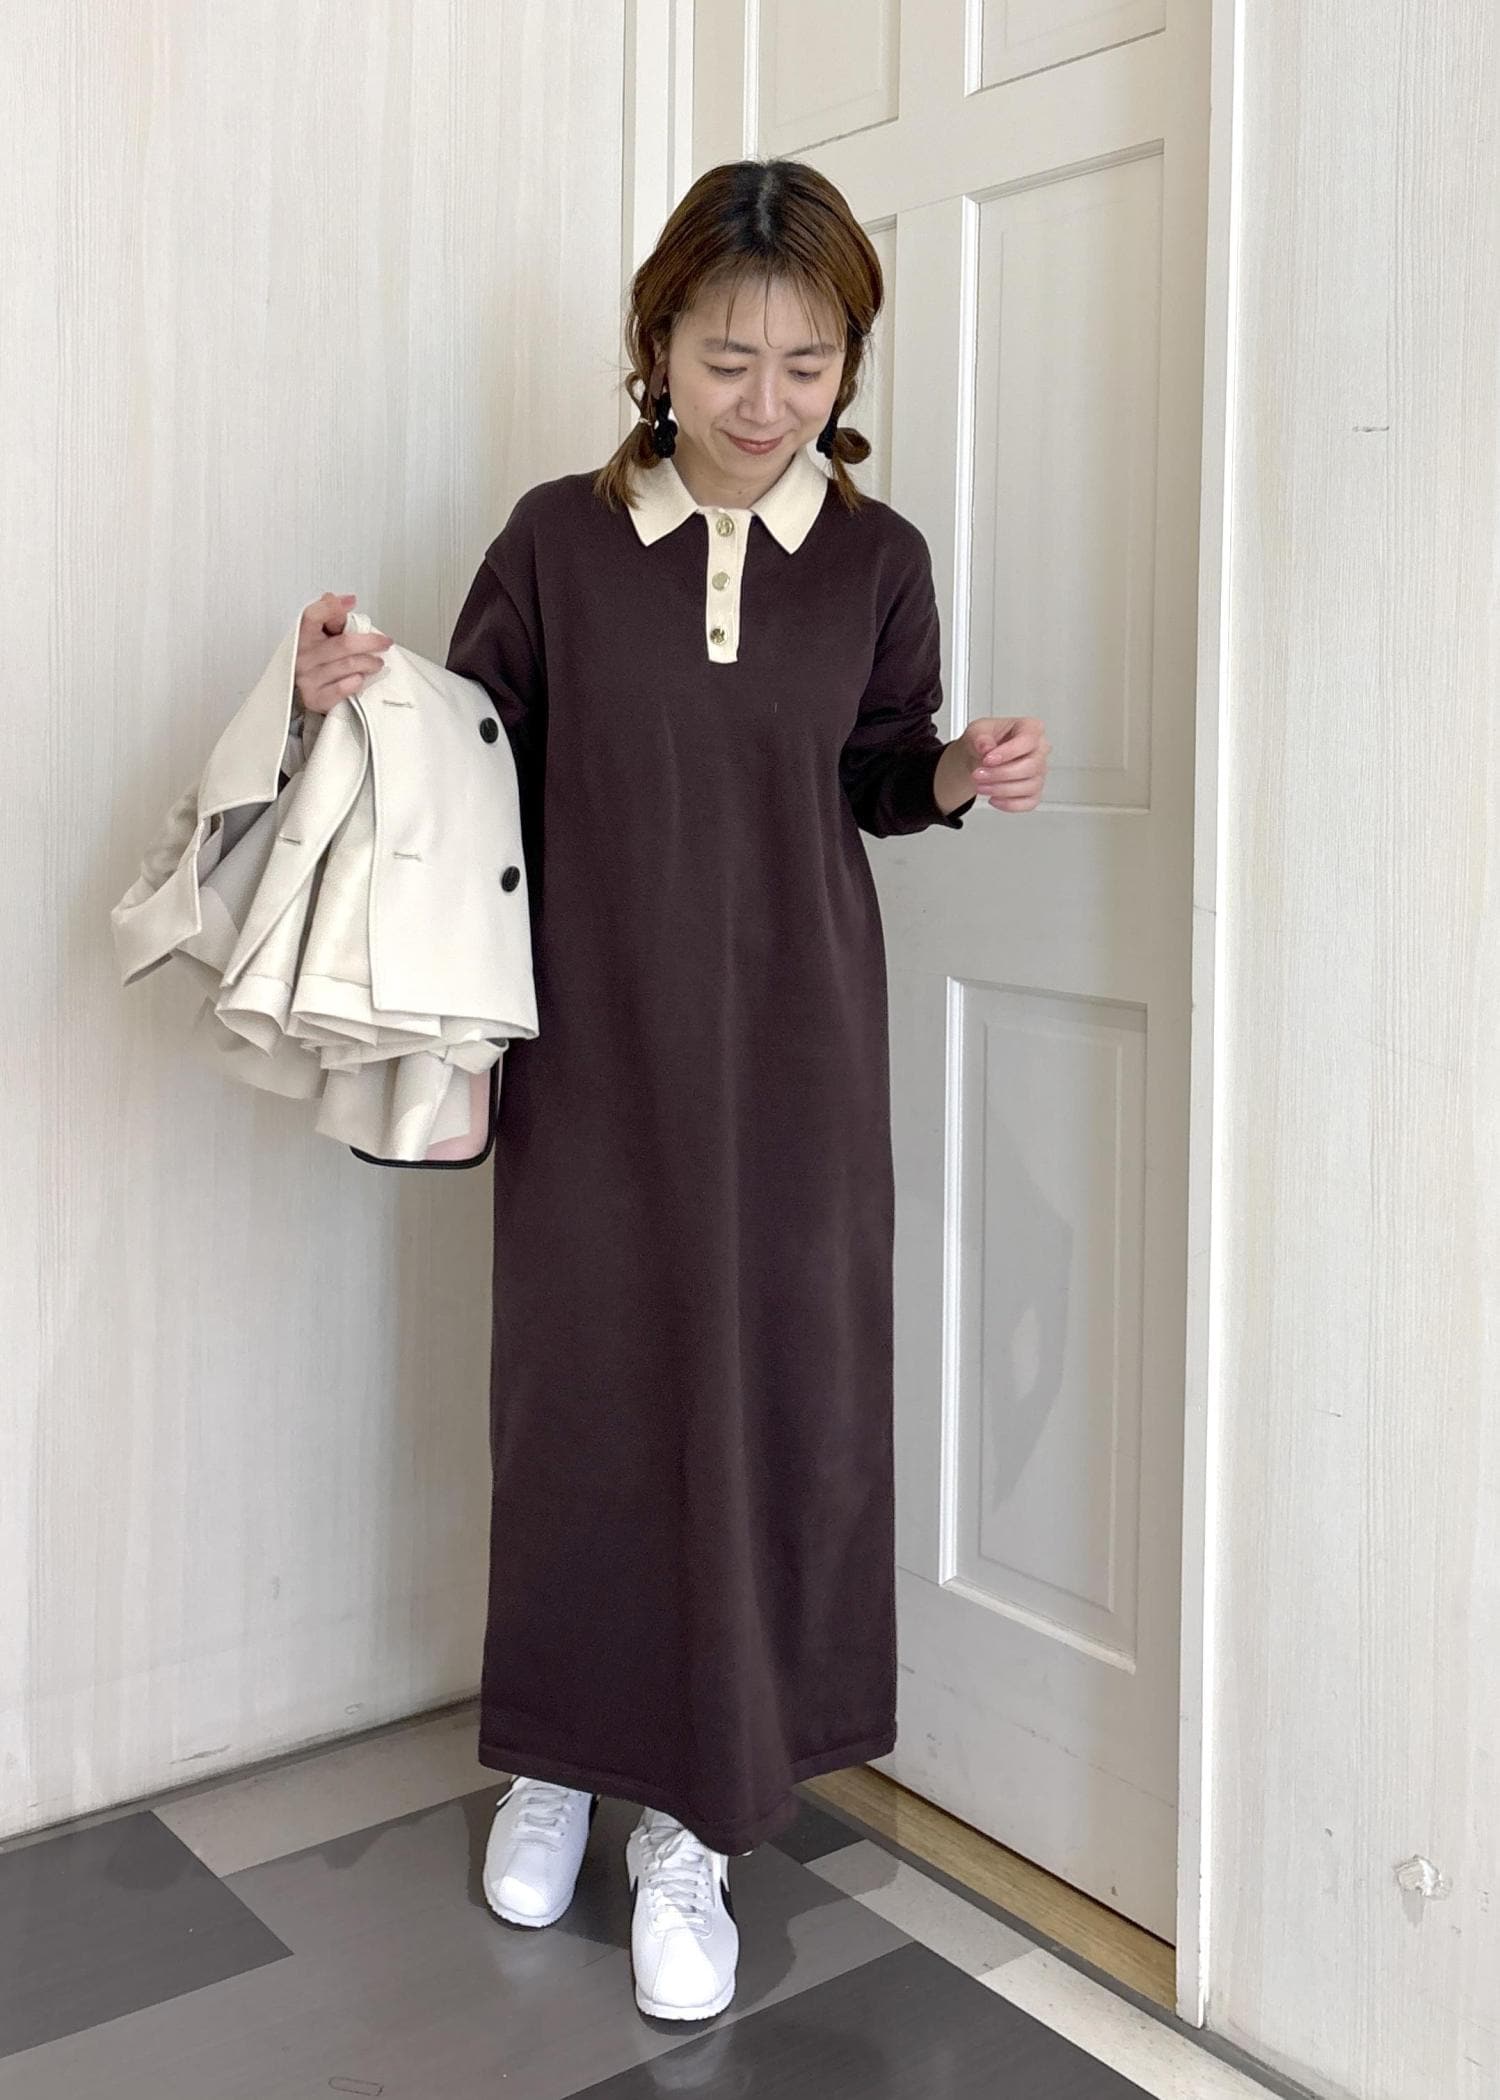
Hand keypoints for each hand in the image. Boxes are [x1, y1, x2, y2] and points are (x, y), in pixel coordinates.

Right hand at [292, 592, 393, 714]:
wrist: (308, 693)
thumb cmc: (320, 661)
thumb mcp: (324, 636)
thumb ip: (334, 618)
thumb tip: (347, 600)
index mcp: (303, 635)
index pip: (313, 615)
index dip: (332, 607)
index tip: (352, 601)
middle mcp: (302, 655)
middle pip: (344, 643)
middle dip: (370, 642)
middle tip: (384, 643)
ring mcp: (307, 678)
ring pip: (349, 665)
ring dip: (370, 663)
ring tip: (378, 662)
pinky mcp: (315, 698)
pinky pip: (344, 688)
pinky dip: (358, 682)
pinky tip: (362, 678)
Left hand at [963, 717, 1048, 810]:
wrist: (979, 758)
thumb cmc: (984, 741)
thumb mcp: (976, 731)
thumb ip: (980, 737)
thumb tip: (986, 747)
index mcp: (1030, 728)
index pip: (1028, 740)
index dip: (1008, 752)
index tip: (988, 759)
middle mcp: (1039, 750)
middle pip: (1031, 766)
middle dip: (1000, 774)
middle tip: (979, 774)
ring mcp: (1039, 771)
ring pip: (1030, 786)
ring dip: (1002, 790)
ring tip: (981, 786)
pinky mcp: (1034, 791)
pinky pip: (1029, 802)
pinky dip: (1010, 804)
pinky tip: (994, 798)